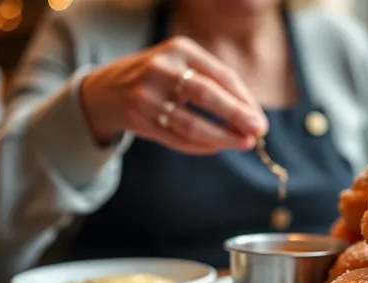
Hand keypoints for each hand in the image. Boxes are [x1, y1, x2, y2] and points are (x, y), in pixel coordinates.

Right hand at [79, 36, 266, 153]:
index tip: (260, 120)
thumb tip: (252, 115)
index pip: (222, 75)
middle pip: (206, 95)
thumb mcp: (183, 66)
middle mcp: (161, 69)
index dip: (245, 100)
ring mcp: (146, 95)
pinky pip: (177, 138)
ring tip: (243, 143)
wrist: (106, 90)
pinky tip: (217, 147)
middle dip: (236, 115)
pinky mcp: (139, 119)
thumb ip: (216, 85)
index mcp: (180, 49)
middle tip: (258, 131)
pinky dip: (201, 146)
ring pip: (191, 123)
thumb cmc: (160, 79)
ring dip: (222, 137)